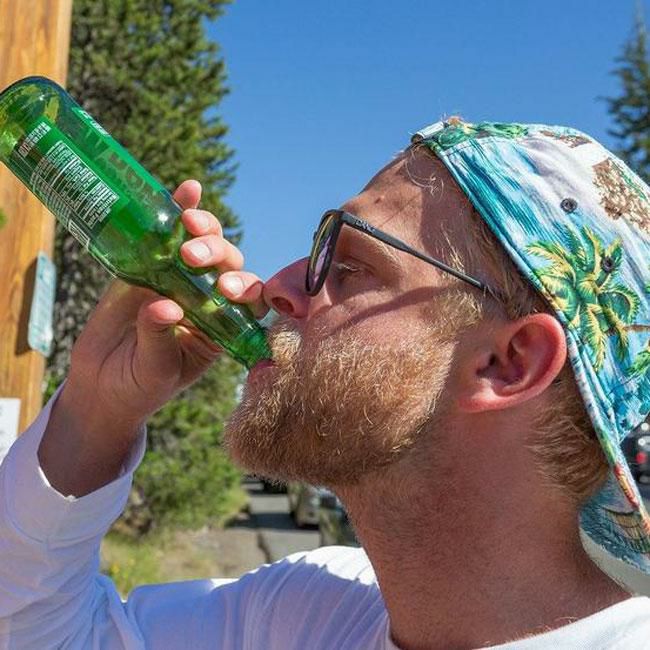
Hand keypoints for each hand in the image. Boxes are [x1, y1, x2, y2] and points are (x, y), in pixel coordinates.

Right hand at [39, 180, 267, 495]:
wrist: (101, 384)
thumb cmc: (140, 384)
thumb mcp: (156, 369)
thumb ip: (160, 337)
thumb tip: (164, 306)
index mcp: (222, 325)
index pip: (249, 300)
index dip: (246, 288)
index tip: (226, 289)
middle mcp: (207, 297)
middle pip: (227, 265)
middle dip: (217, 254)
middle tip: (193, 256)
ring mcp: (178, 278)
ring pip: (202, 244)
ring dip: (203, 228)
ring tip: (188, 222)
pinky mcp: (147, 266)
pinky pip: (166, 236)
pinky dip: (177, 211)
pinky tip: (187, 190)